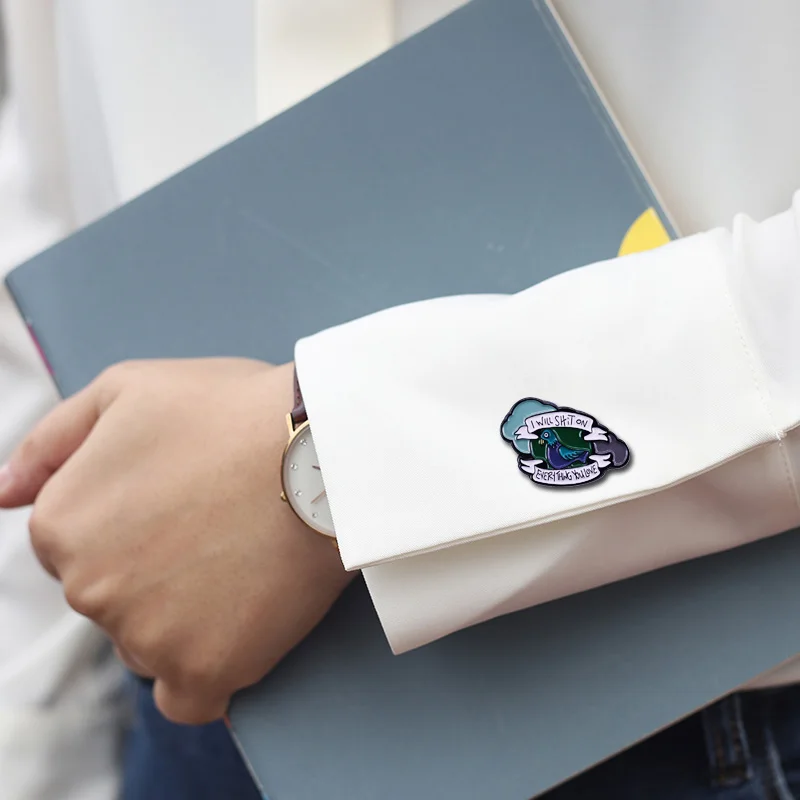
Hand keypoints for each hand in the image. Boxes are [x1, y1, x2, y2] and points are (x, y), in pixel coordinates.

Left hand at [0, 359, 353, 723]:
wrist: (324, 450)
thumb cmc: (232, 409)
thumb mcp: (128, 388)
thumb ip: (49, 441)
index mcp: (62, 524)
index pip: (73, 546)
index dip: (130, 520)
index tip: (179, 502)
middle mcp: (88, 590)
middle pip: (110, 597)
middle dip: (152, 569)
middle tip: (218, 526)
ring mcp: (146, 638)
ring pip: (149, 644)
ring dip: (184, 619)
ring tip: (241, 563)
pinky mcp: (205, 671)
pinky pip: (189, 697)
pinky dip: (207, 675)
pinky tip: (236, 631)